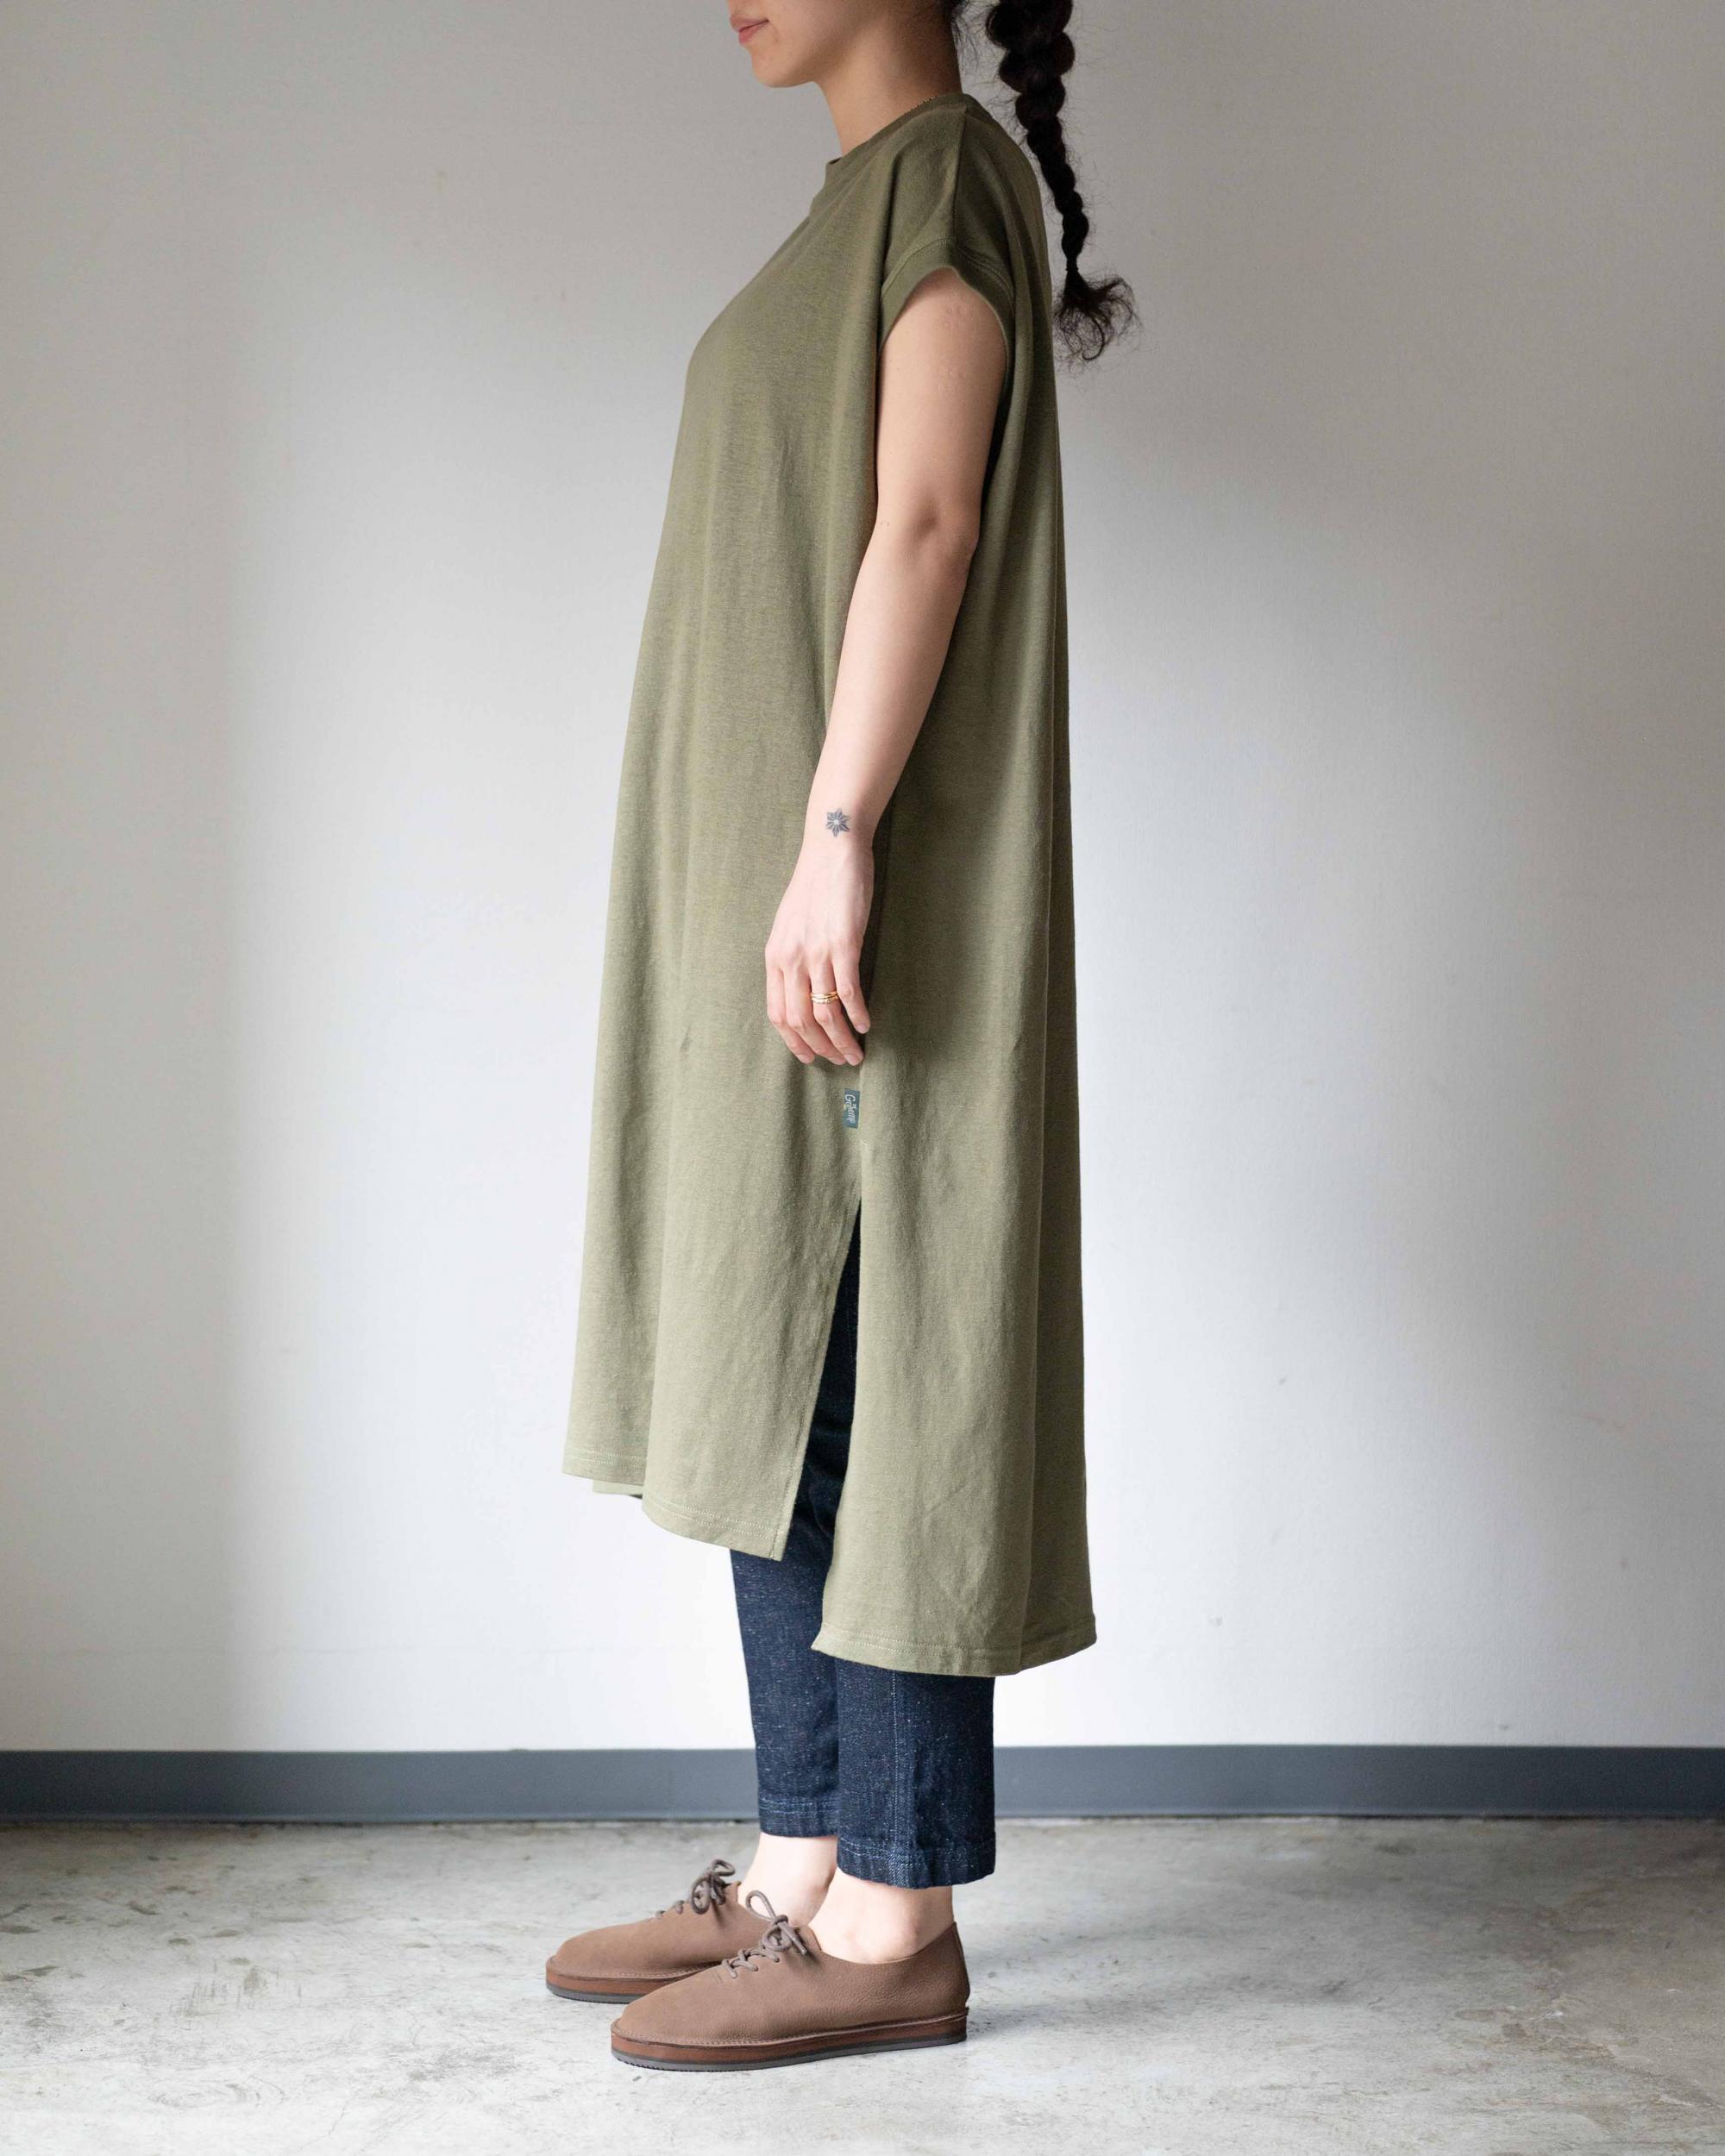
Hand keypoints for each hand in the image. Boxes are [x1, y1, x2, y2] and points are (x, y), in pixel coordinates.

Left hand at [765, 828, 872, 1065]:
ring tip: (856, 1052)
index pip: (779, 1014)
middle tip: (840, 1060)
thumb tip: (803, 989)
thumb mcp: (791, 925)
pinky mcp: (843, 943)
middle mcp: (791, 958)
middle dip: (822, 1048)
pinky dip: (857, 1014)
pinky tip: (866, 1025)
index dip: (795, 1042)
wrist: (831, 850)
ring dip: (841, 1039)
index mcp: (775, 956)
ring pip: (825, 1011)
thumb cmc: (815, 886)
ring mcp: (817, 952)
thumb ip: (793, 957)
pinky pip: (848, 990)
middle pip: (802, 1020)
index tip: (811, 1057)